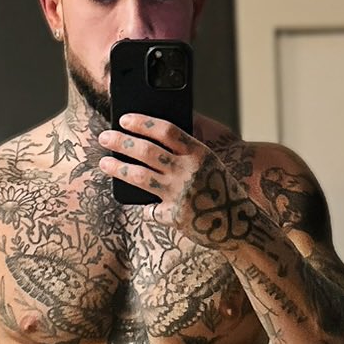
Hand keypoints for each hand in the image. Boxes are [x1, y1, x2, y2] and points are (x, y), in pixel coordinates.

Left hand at [98, 115, 258, 250]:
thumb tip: (150, 138)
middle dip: (121, 142)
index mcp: (199, 153)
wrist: (240, 224)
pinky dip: (144, 205)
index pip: (165, 130)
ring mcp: (180, 194)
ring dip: (118, 168)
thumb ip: (185, 151)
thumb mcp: (209, 164)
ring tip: (104, 162)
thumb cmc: (221, 189)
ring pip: (140, 176)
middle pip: (146, 151)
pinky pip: (150, 208)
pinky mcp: (174, 216)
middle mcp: (188, 171)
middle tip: (105, 137)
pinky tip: (138, 202)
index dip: (142, 123)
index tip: (124, 119)